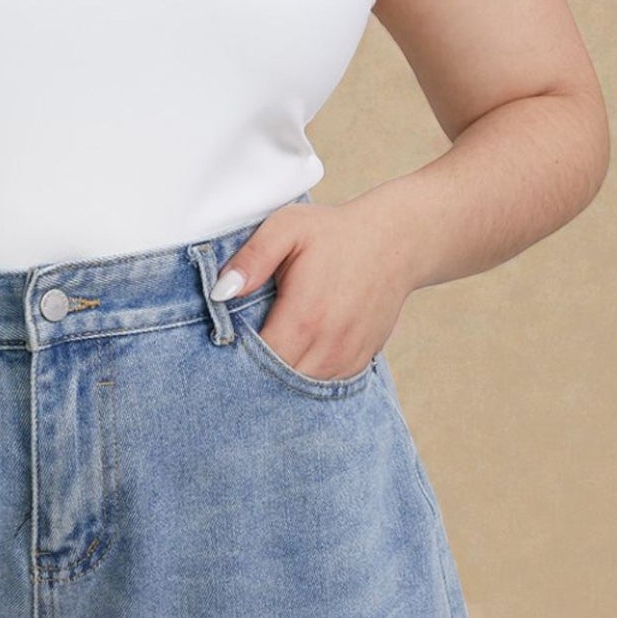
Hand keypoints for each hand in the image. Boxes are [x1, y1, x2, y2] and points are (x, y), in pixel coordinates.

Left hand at [211, 195, 411, 380]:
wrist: (396, 241)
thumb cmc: (334, 232)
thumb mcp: (287, 228)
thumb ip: (251, 259)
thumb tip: (220, 292)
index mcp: (304, 316)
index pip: (258, 361)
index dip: (235, 358)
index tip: (223, 345)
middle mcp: (329, 345)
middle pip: (278, 382)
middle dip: (254, 372)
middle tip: (238, 352)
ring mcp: (348, 357)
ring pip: (302, 389)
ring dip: (281, 378)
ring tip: (266, 352)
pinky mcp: (362, 361)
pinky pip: (325, 384)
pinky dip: (306, 376)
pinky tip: (294, 354)